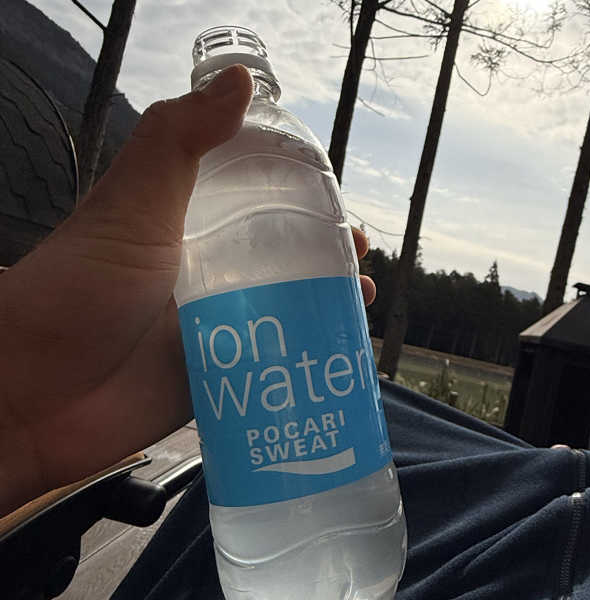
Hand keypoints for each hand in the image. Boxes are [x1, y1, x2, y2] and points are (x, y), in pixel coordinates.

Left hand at [0, 65, 375, 514]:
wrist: (34, 394)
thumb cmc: (81, 288)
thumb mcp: (131, 203)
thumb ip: (178, 140)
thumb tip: (240, 80)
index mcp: (188, 227)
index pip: (255, 202)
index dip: (299, 197)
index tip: (336, 197)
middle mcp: (206, 275)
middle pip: (280, 258)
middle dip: (325, 255)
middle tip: (359, 253)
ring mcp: (215, 329)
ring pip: (286, 312)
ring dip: (326, 304)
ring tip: (358, 297)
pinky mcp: (220, 378)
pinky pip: (274, 366)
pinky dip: (308, 358)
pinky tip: (338, 353)